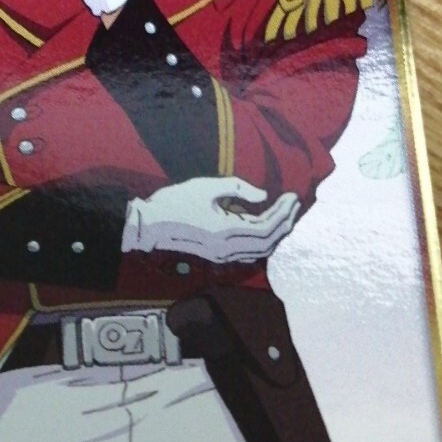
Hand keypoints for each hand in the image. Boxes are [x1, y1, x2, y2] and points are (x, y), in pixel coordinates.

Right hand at [121, 177, 300, 264]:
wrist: (147, 226)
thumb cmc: (174, 202)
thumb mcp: (205, 187)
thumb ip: (237, 189)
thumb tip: (263, 195)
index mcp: (225, 231)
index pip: (267, 227)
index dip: (283, 213)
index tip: (293, 196)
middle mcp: (227, 248)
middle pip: (268, 242)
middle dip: (285, 222)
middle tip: (294, 203)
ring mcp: (221, 255)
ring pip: (260, 250)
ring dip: (276, 233)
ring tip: (285, 214)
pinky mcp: (216, 255)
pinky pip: (249, 252)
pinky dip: (263, 241)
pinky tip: (266, 227)